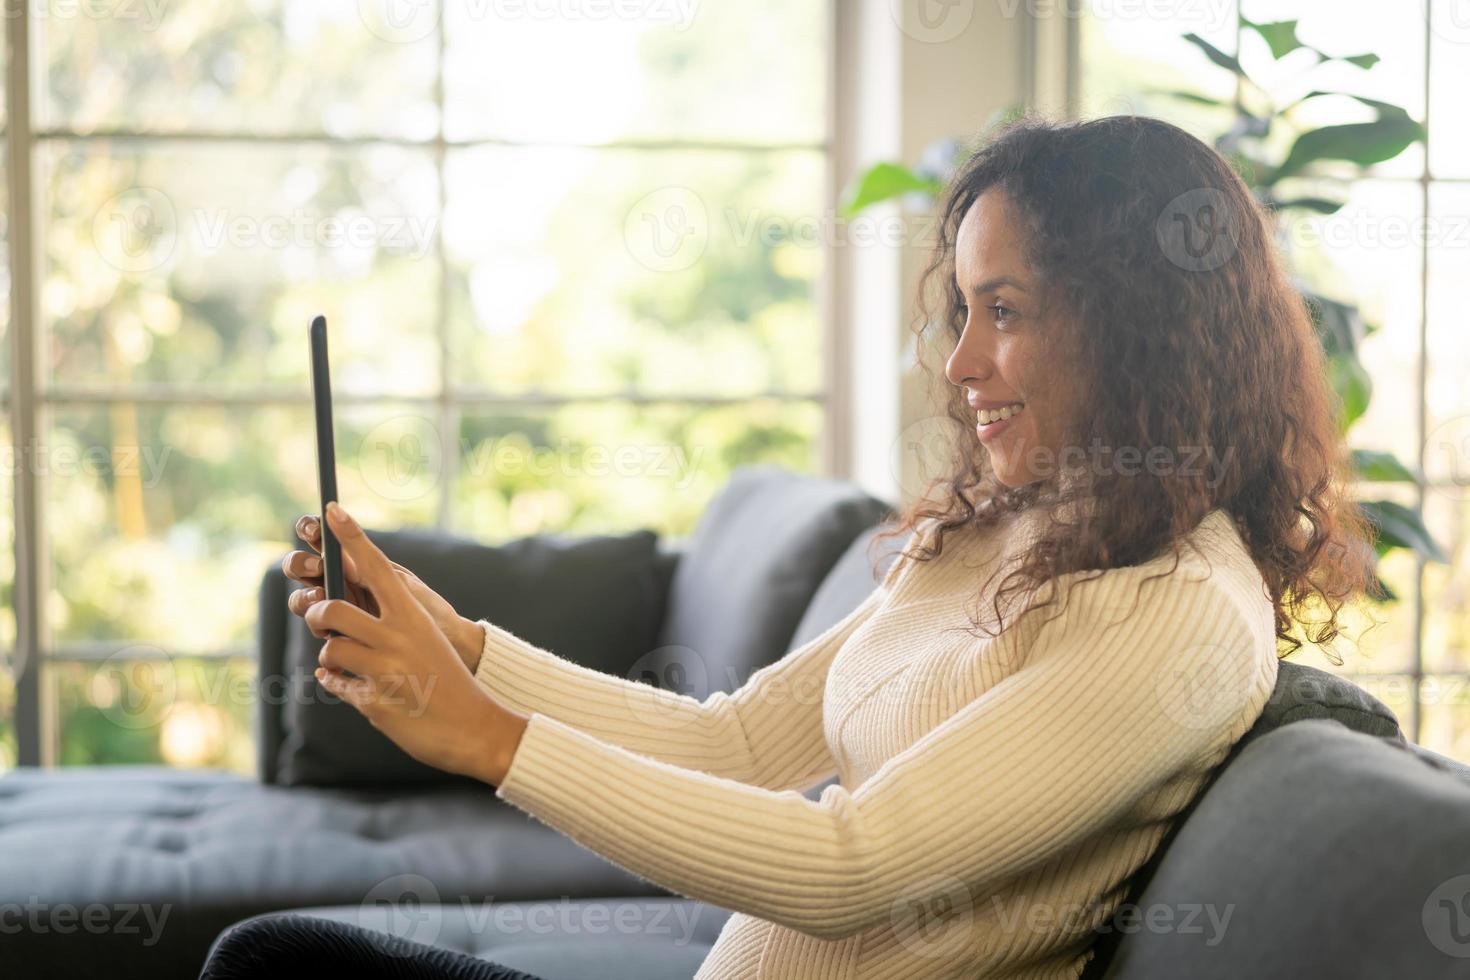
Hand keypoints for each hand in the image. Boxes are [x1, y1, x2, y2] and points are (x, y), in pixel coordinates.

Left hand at [306, 502, 527, 784]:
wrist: (474, 727)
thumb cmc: (447, 677)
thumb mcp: (426, 638)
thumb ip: (389, 621)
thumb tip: (341, 612)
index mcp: (413, 615)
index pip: (375, 566)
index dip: (350, 537)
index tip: (331, 509)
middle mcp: (397, 638)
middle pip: (333, 609)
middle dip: (319, 614)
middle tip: (324, 621)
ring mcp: (384, 671)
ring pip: (329, 649)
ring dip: (332, 656)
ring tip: (351, 664)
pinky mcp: (373, 702)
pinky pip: (334, 683)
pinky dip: (336, 682)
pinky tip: (347, 683)